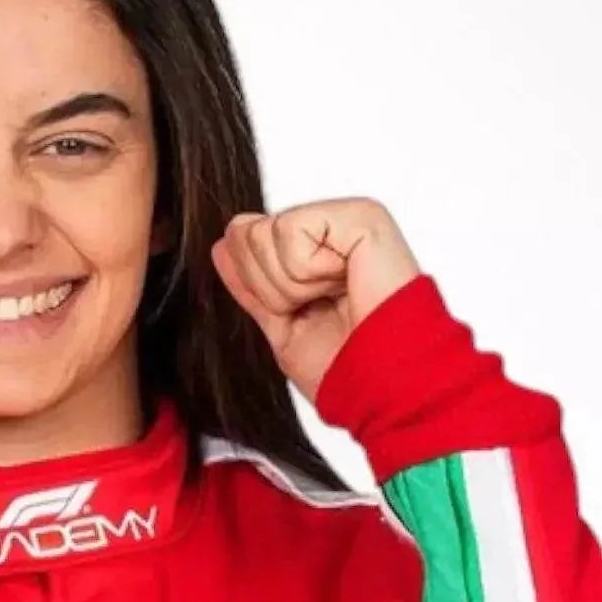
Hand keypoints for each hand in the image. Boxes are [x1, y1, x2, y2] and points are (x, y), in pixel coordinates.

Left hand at [210, 198, 421, 405]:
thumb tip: (222, 245)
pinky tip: (345, 282)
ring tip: (334, 298)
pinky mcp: (359, 216)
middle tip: (318, 307)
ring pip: (263, 233)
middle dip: (271, 287)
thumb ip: (252, 285)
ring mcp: (345, 218)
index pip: (243, 239)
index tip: (301, 312)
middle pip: (245, 233)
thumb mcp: (280, 326)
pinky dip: (307, 271)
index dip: (258, 286)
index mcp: (314, 251)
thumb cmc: (345, 365)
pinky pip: (290, 230)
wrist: (378, 385)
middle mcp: (329, 228)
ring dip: (290, 285)